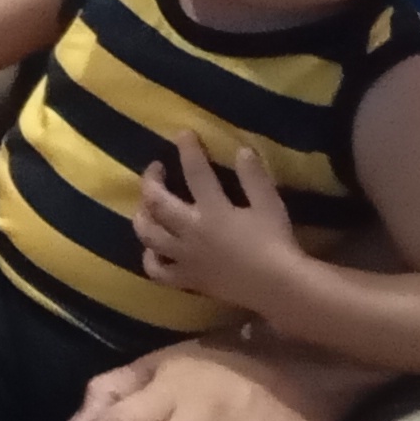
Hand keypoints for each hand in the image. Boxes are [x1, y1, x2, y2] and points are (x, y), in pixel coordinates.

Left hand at [136, 138, 306, 312]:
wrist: (277, 287)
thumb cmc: (275, 243)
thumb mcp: (269, 204)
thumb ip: (254, 176)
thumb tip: (241, 149)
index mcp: (213, 210)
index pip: (195, 173)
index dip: (188, 150)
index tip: (183, 134)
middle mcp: (191, 231)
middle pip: (157, 202)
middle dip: (151, 180)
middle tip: (156, 168)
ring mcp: (185, 257)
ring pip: (148, 235)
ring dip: (142, 216)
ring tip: (145, 205)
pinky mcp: (187, 279)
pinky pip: (157, 271)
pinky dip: (150, 258)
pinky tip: (153, 250)